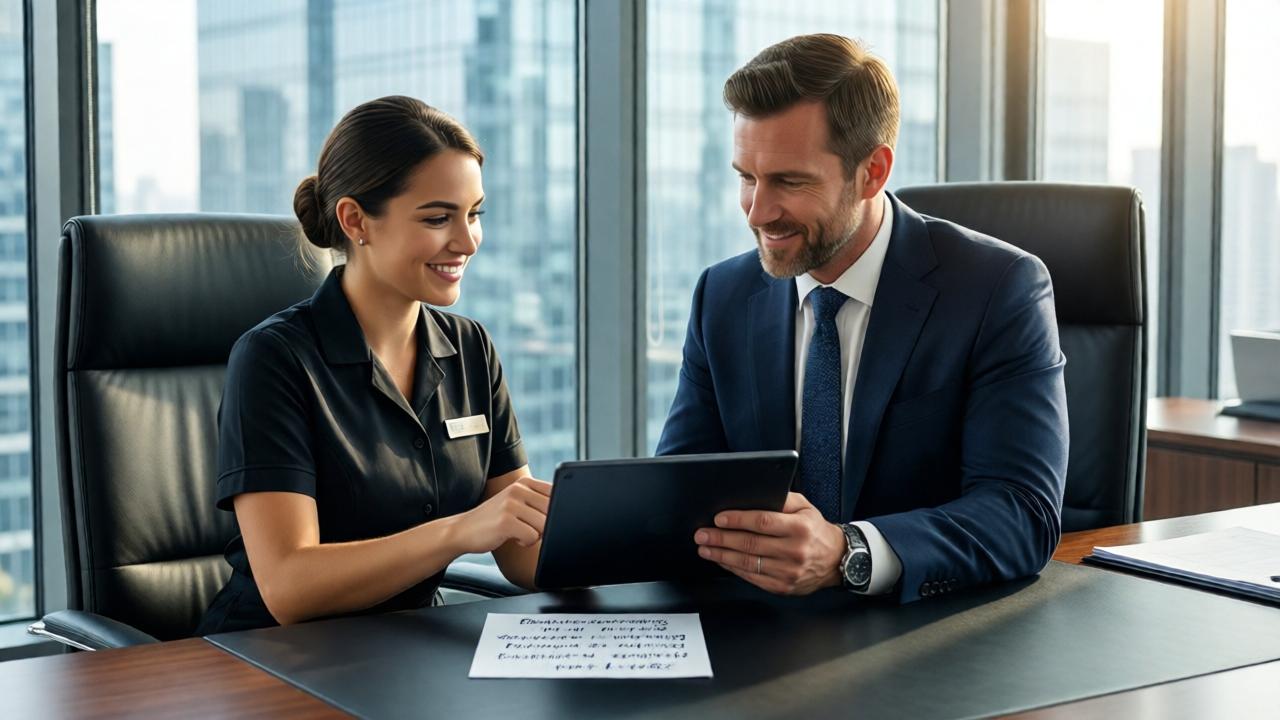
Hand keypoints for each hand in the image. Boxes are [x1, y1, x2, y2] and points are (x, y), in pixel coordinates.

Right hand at [451, 476, 551, 553]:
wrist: (464, 530)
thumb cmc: (496, 519)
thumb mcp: (517, 503)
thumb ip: (539, 502)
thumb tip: (570, 511)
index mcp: (525, 482)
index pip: (557, 494)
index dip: (556, 511)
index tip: (541, 518)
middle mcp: (518, 489)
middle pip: (553, 511)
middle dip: (545, 526)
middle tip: (528, 528)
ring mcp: (511, 504)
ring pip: (544, 525)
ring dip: (535, 535)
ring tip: (519, 532)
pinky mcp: (506, 521)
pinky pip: (532, 537)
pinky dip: (526, 542)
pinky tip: (513, 538)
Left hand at [693, 492, 845, 594]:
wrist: (836, 560)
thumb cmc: (815, 529)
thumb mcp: (805, 506)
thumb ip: (781, 499)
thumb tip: (753, 494)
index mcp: (800, 528)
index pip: (762, 522)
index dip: (737, 520)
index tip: (718, 518)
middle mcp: (794, 551)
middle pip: (750, 544)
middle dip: (721, 539)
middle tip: (702, 534)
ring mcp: (788, 572)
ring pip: (748, 563)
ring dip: (722, 556)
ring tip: (706, 548)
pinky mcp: (783, 587)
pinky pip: (752, 577)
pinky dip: (734, 569)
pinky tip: (722, 561)